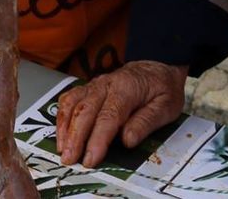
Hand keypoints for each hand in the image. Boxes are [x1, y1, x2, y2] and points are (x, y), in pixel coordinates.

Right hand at [56, 61, 187, 167]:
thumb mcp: (166, 106)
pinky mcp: (88, 88)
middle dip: (75, 138)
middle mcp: (107, 84)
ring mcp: (95, 85)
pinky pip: (69, 99)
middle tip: (70, 160)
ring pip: (72, 104)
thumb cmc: (163, 88)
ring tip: (62, 150)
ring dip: (65, 128)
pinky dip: (61, 117)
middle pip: (85, 111)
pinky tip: (61, 133)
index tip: (90, 159)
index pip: (108, 116)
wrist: (157, 67)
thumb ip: (146, 122)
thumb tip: (128, 140)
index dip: (97, 140)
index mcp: (127, 88)